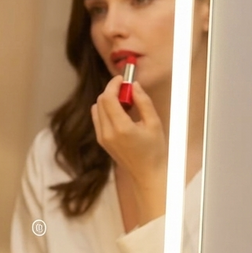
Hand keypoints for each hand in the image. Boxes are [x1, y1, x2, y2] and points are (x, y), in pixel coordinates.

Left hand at [91, 76, 167, 221]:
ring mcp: (102, 138)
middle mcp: (107, 133)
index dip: (114, 84)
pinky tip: (121, 112)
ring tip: (126, 101)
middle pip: (100, 101)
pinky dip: (106, 110)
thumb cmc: (154, 151)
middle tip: (127, 88)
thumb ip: (143, 102)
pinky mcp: (101, 141)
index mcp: (121, 128)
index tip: (122, 78)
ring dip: (108, 100)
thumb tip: (134, 85)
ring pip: (97, 109)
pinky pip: (98, 119)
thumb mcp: (154, 123)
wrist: (147, 174)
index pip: (108, 98)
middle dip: (112, 90)